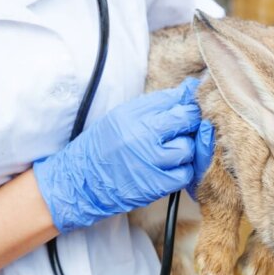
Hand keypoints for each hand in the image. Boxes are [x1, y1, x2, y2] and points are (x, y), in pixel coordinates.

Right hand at [34, 78, 213, 232]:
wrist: (82, 182)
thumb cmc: (103, 147)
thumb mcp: (121, 117)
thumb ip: (155, 104)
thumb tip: (188, 89)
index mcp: (132, 115)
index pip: (174, 99)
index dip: (188, 102)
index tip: (189, 106)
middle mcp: (142, 135)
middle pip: (187, 120)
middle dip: (191, 122)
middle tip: (184, 129)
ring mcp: (151, 161)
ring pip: (189, 148)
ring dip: (186, 150)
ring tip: (170, 151)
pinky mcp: (156, 184)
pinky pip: (185, 173)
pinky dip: (182, 171)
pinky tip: (169, 168)